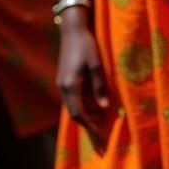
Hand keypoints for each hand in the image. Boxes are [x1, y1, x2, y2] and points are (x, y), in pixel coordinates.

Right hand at [57, 17, 109, 139]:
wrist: (73, 30)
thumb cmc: (87, 45)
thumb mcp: (96, 65)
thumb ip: (100, 86)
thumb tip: (104, 107)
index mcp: (70, 86)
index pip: (79, 114)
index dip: (90, 127)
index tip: (101, 138)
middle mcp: (64, 88)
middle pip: (76, 113)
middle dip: (89, 126)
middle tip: (102, 138)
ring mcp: (64, 84)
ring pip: (75, 106)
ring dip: (88, 115)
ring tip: (103, 124)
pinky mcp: (67, 79)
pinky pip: (76, 98)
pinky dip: (86, 105)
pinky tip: (97, 107)